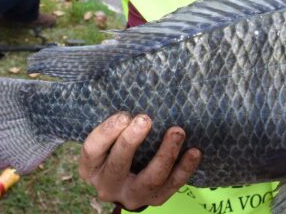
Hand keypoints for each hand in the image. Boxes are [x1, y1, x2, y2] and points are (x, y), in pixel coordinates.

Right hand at [78, 112, 201, 210]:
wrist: (128, 183)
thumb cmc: (117, 148)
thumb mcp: (108, 139)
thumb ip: (117, 123)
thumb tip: (136, 86)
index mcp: (91, 167)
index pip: (92, 149)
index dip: (107, 132)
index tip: (124, 115)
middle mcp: (108, 185)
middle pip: (118, 164)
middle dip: (131, 142)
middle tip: (145, 119)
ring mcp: (132, 195)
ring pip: (150, 178)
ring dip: (165, 154)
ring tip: (177, 131)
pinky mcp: (155, 199)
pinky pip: (172, 185)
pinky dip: (185, 168)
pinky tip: (194, 151)